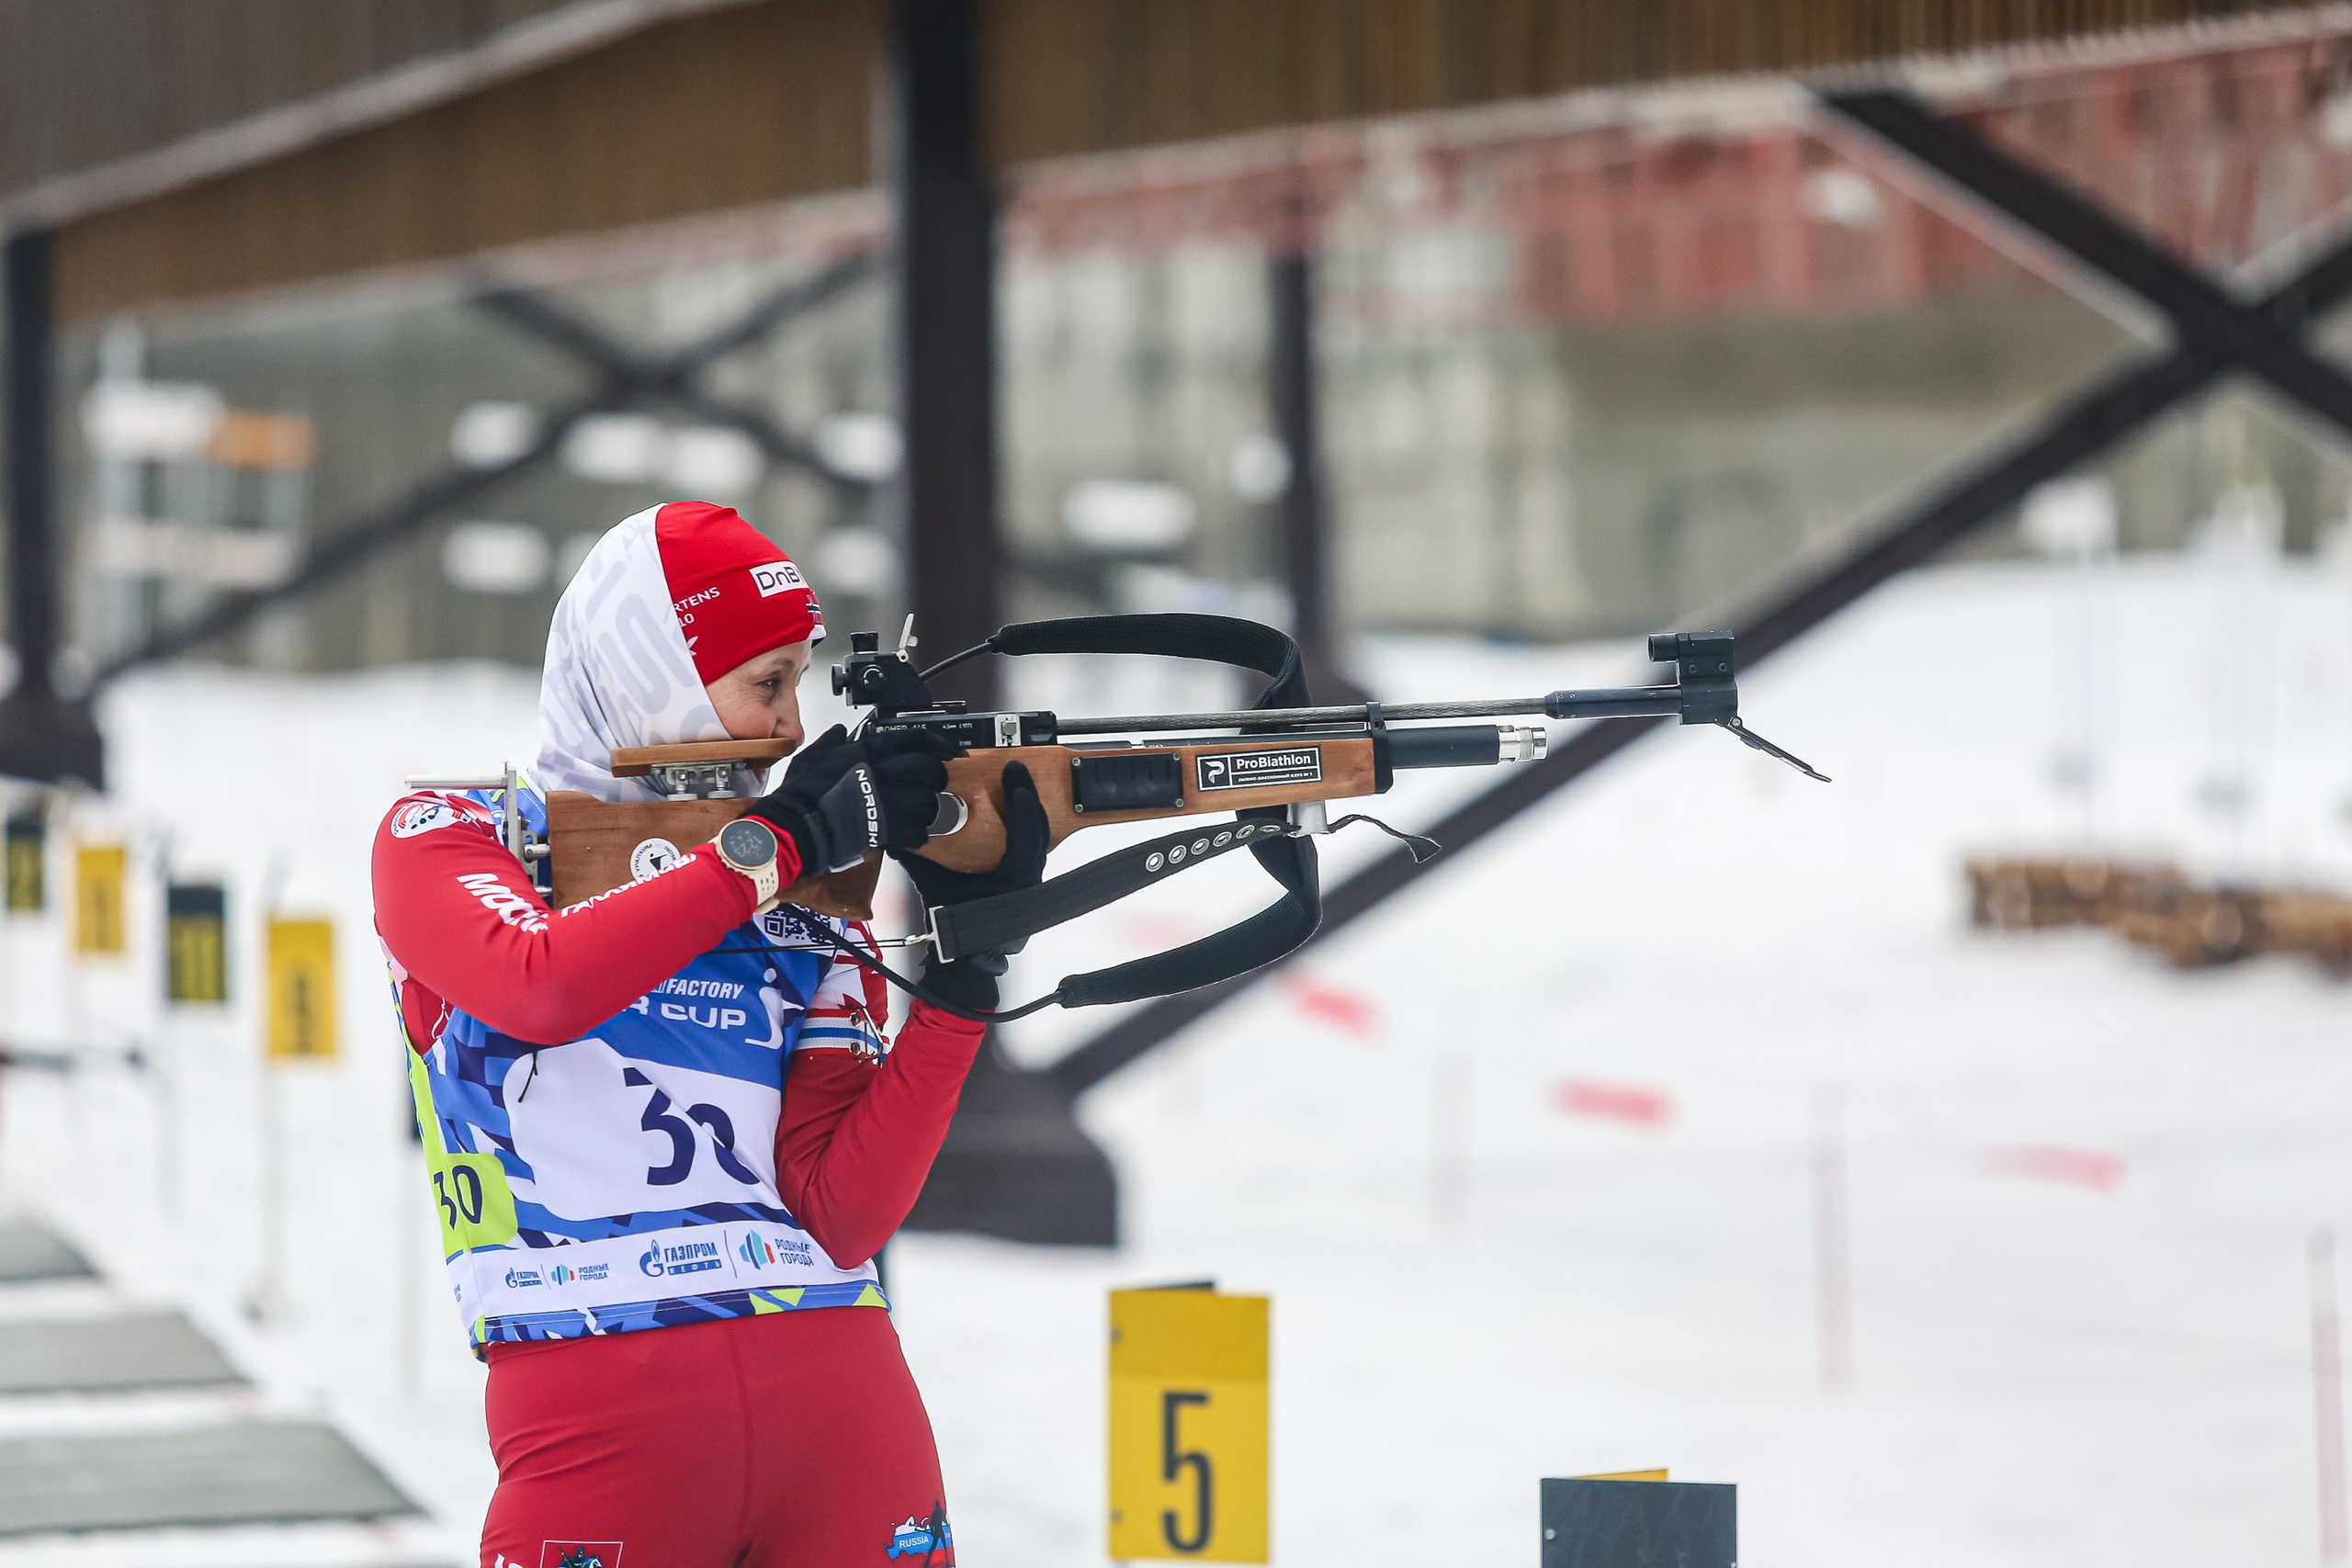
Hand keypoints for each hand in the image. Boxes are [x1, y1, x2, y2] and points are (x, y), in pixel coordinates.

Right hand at [748, 726, 956, 875]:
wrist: (794, 828)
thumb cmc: (799, 795)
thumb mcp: (811, 757)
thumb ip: (831, 742)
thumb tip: (840, 731)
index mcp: (863, 753)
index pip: (909, 738)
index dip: (936, 742)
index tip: (947, 749)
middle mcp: (878, 773)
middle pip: (926, 767)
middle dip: (938, 774)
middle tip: (937, 782)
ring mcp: (884, 801)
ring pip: (927, 799)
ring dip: (929, 806)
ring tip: (922, 811)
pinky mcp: (885, 829)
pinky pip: (917, 831)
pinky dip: (919, 834)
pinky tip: (912, 834)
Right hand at [896, 760, 1048, 1010]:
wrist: (966, 956)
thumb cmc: (951, 925)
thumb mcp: (933, 885)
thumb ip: (919, 854)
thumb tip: (896, 827)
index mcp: (1012, 883)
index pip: (1026, 837)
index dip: (1022, 805)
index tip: (1016, 776)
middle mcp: (1027, 882)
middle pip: (1038, 831)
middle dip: (1028, 796)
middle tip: (1016, 768)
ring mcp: (1032, 881)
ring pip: (1039, 837)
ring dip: (1028, 808)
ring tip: (1016, 781)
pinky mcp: (1028, 879)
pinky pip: (1032, 845)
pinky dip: (1024, 823)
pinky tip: (1015, 806)